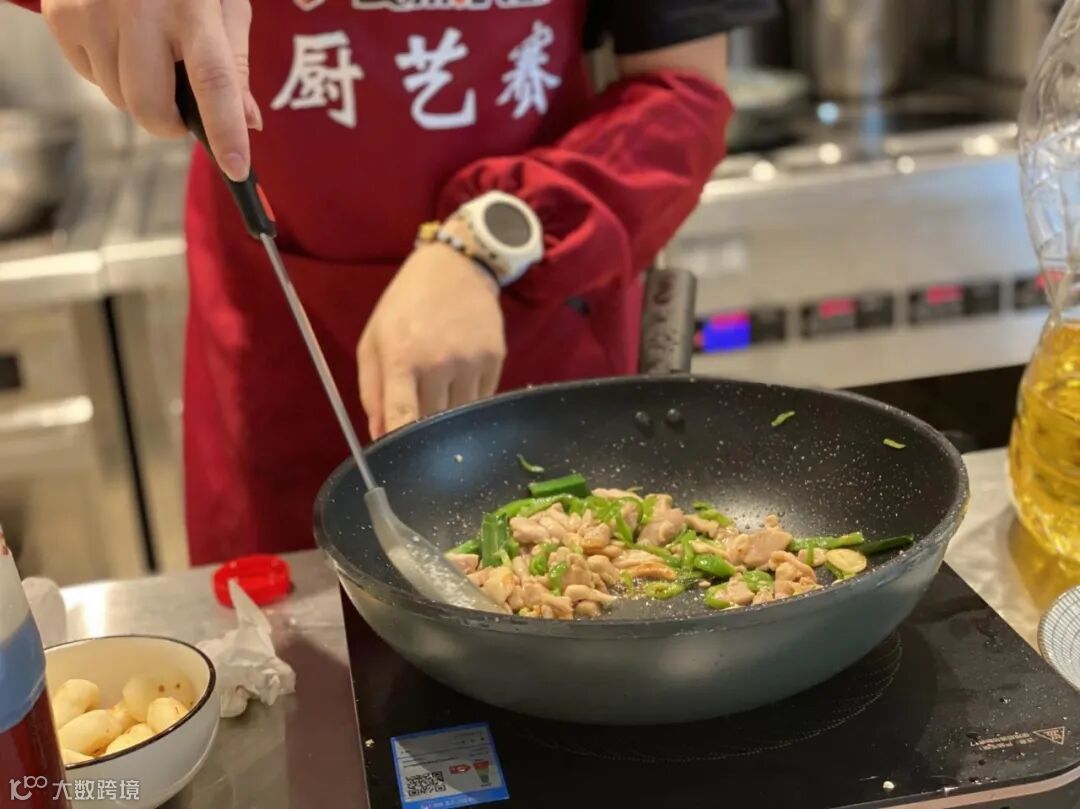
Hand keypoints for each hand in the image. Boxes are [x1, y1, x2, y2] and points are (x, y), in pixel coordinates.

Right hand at [41, 0, 258, 180]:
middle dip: (171, 124)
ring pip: (119, 99)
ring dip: (139, 94)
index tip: (238, 168)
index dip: (226, 130)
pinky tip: (119, 36)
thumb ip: (235, 62)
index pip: (215, 80)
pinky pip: (91, 77)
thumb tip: (249, 122)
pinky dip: (110, 72)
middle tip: (182, 112)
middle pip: (153, 108)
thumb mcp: (221, 1)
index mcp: (192, 5)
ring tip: (149, 52)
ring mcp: (94, 11)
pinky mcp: (61, 15)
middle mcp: (140, 9)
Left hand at [358, 244, 505, 437]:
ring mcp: (471, 362)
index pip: (402, 414)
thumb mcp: (373, 340)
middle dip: (422, 427)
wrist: (456, 268)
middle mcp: (439, 362)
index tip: (397, 462)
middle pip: (432, 420)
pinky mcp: (495, 360)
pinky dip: (468, 400)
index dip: (400, 442)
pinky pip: (481, 399)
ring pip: (460, 414)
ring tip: (439, 394)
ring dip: (447, 415)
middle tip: (416, 422)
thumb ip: (371, 389)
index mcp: (402, 357)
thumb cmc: (405, 304)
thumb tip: (379, 434)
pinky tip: (459, 381)